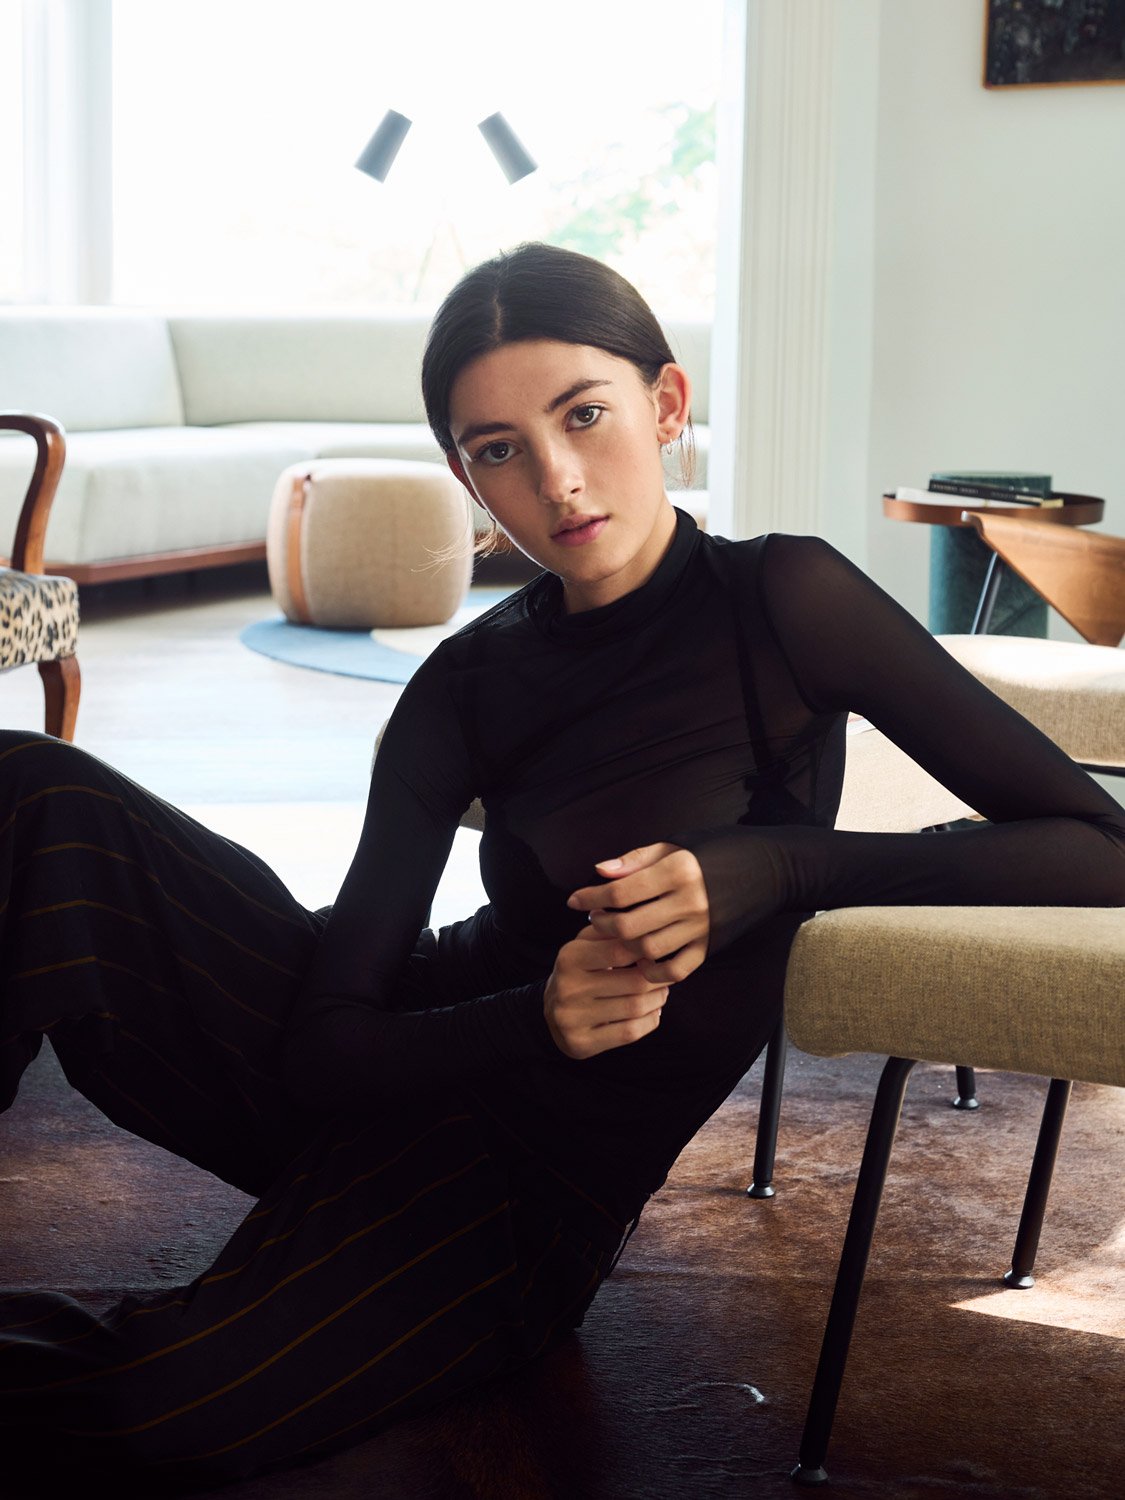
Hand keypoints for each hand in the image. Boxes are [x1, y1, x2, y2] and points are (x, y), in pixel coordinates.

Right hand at [544, 927, 669, 1059]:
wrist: (548, 1015)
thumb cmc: (579, 972)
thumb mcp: (585, 945)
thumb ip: (611, 932)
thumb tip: (644, 926)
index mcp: (569, 957)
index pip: (621, 951)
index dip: (647, 951)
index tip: (658, 953)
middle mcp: (568, 988)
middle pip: (634, 982)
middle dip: (658, 979)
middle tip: (667, 975)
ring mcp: (572, 1018)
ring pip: (635, 1008)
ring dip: (658, 1000)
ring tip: (662, 992)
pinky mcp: (581, 1043)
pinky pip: (629, 1032)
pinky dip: (649, 1021)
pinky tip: (653, 1013)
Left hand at [566, 842, 709, 983]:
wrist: (754, 873)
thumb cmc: (705, 857)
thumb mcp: (670, 848)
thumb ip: (634, 860)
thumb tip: (599, 871)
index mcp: (678, 871)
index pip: (621, 891)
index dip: (591, 897)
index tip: (575, 900)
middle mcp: (690, 902)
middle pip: (629, 925)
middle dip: (603, 924)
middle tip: (595, 918)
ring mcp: (700, 928)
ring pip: (647, 949)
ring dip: (623, 947)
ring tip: (616, 936)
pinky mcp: (708, 948)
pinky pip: (675, 971)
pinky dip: (654, 972)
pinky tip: (641, 960)